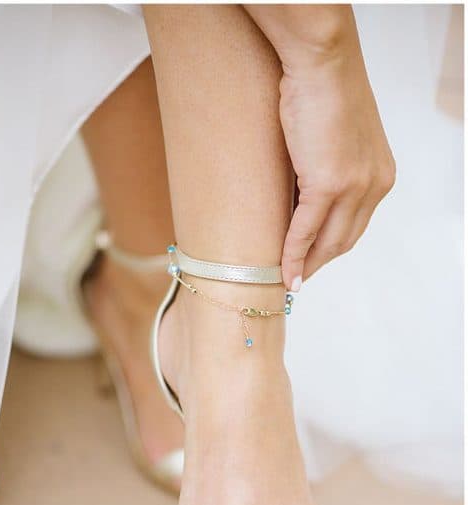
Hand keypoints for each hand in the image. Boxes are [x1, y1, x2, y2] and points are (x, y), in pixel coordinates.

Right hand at [276, 36, 395, 289]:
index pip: (354, 226)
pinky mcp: (329, 184)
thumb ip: (326, 170)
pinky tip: (279, 268)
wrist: (322, 67)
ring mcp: (354, 186)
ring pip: (328, 241)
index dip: (329, 249)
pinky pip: (306, 230)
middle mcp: (374, 185)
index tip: (308, 264)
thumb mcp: (332, 140)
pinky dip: (291, 253)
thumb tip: (298, 197)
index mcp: (380, 175)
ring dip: (304, 266)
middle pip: (344, 241)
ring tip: (284, 281)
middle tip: (293, 281)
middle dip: (317, 265)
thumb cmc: (321, 93)